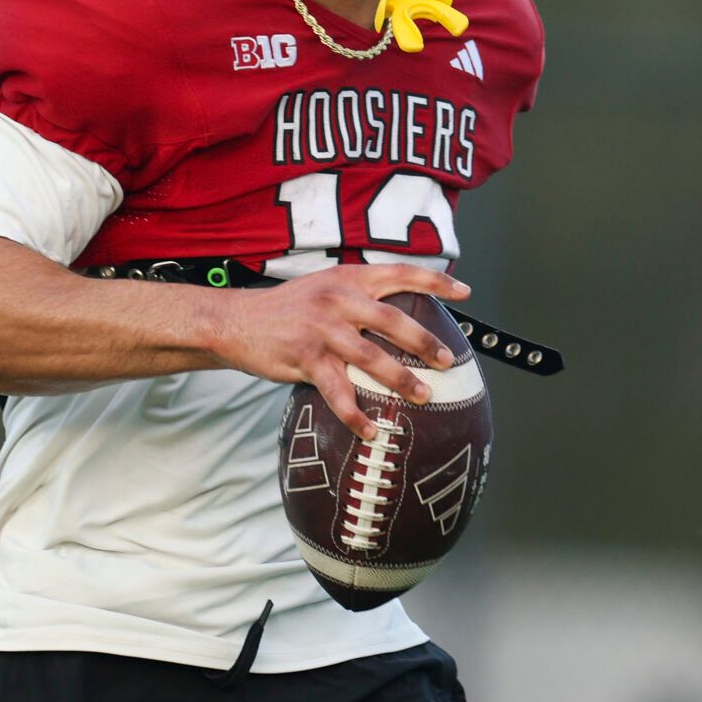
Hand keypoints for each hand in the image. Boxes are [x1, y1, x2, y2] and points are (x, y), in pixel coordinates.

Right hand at [209, 264, 470, 439]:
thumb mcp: (323, 287)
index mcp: (347, 278)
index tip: (465, 292)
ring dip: (400, 380)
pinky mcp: (305, 358)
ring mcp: (321, 329)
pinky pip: (338, 392)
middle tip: (449, 361)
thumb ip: (358, 295)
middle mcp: (337, 300)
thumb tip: (401, 316)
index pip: (399, 272)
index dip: (435, 280)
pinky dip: (355, 415)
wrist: (236, 321)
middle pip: (392, 320)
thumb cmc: (286, 309)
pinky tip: (371, 430)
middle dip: (425, 342)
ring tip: (424, 396)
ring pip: (371, 357)